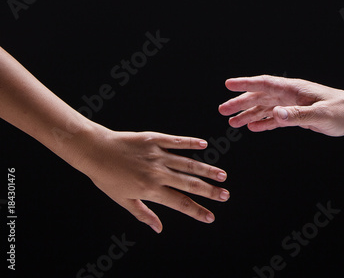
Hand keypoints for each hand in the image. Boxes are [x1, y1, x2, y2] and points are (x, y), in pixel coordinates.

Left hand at [67, 125, 229, 233]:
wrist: (94, 150)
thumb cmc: (106, 177)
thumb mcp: (122, 200)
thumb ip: (143, 214)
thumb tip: (158, 229)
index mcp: (150, 190)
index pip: (180, 203)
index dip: (197, 211)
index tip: (211, 216)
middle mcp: (157, 173)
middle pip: (189, 184)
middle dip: (209, 191)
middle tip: (225, 195)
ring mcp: (157, 155)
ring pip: (187, 163)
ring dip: (206, 169)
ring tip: (222, 175)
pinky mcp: (154, 139)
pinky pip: (176, 142)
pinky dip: (190, 142)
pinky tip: (204, 144)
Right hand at [219, 75, 343, 135]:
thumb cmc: (342, 111)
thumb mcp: (321, 114)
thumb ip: (297, 115)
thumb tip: (275, 114)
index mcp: (293, 89)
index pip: (264, 84)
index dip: (245, 84)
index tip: (228, 84)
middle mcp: (289, 94)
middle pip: (259, 96)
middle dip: (240, 102)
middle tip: (223, 110)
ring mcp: (292, 104)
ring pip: (264, 108)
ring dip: (248, 114)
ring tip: (232, 122)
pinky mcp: (296, 114)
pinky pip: (275, 118)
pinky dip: (263, 122)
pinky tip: (253, 128)